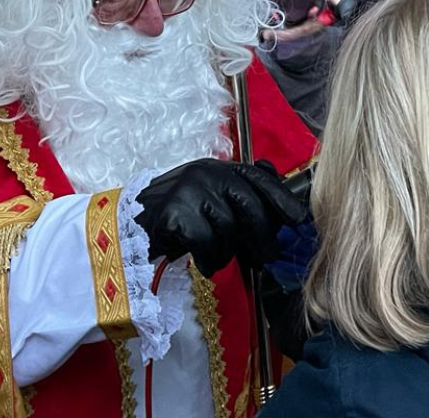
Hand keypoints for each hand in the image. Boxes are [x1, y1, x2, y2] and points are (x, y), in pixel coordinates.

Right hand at [135, 159, 304, 277]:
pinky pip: (208, 243)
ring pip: (229, 228)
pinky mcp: (175, 213)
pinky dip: (208, 258)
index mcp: (217, 167)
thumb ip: (240, 194)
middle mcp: (204, 172)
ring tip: (213, 253)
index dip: (281, 198)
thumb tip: (276, 184)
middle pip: (249, 206)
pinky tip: (201, 260)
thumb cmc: (178, 218)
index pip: (257, 177)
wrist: (128, 229)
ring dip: (226, 250)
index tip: (299, 219)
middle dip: (261, 237)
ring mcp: (189, 190)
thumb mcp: (210, 199)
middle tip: (264, 257)